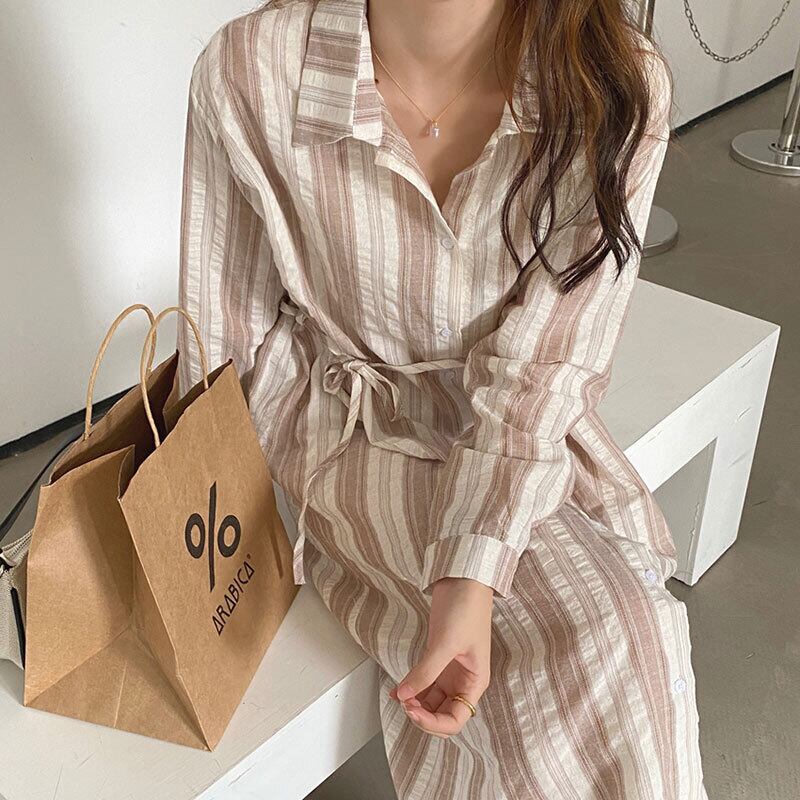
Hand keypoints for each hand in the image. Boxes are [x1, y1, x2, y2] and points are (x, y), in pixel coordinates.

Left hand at [390, 577, 492, 737]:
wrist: (462, 579)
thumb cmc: (466, 608)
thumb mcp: (445, 643)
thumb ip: (425, 672)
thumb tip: (404, 695)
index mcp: (474, 682)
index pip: (455, 719)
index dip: (434, 722)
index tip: (413, 710)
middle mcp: (463, 681)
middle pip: (442, 713)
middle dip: (422, 714)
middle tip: (404, 702)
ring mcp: (449, 670)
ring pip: (430, 700)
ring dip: (414, 703)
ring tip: (398, 696)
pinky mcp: (437, 657)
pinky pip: (423, 682)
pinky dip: (410, 688)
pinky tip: (396, 690)